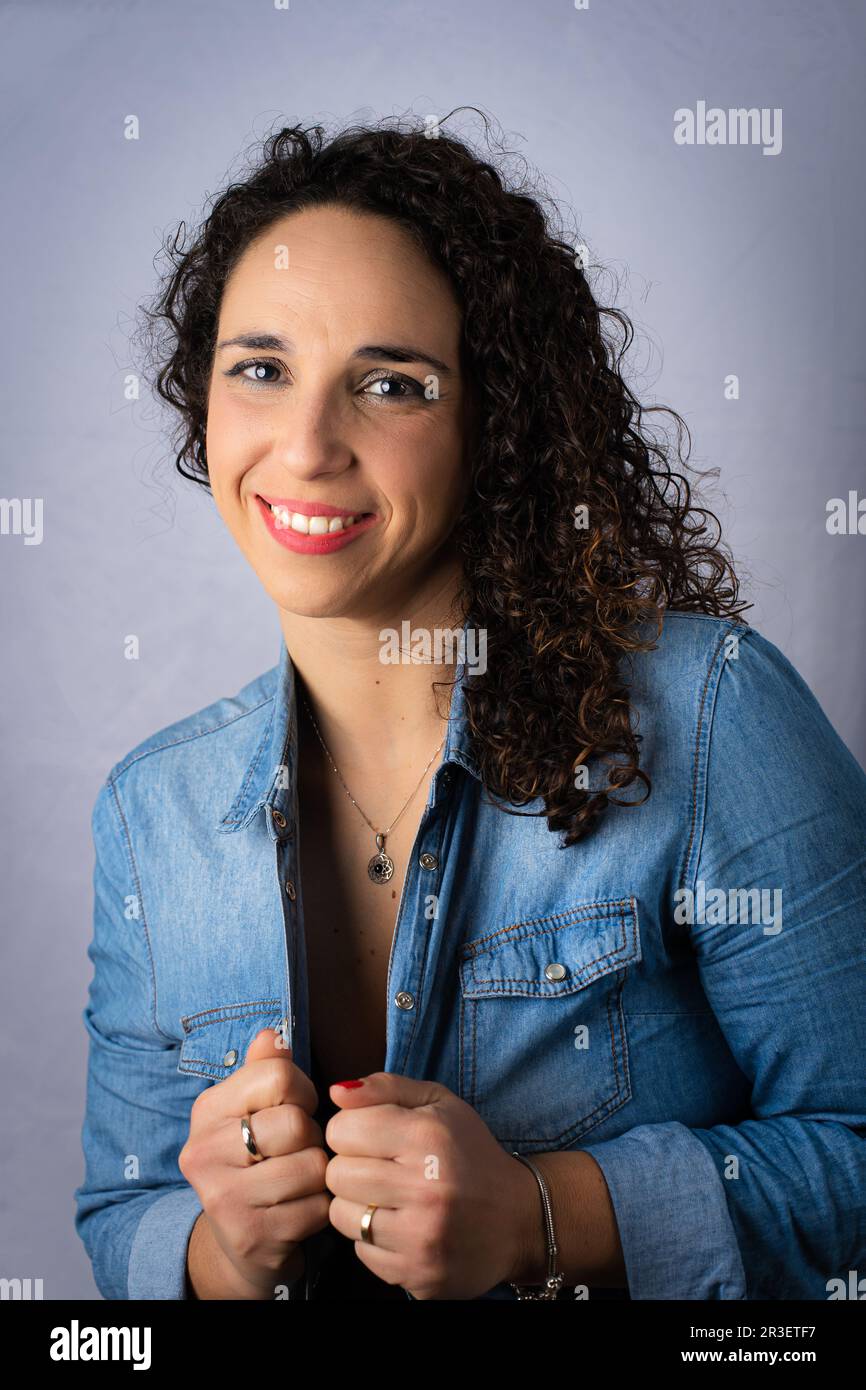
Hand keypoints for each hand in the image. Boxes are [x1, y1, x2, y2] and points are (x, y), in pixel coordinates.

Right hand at [179, 1027, 330, 1297]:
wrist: (239, 1240)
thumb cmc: (257, 1161)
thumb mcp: (254, 1110)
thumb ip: (264, 1069)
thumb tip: (274, 1034)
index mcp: (207, 1110)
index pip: (278, 1074)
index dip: (303, 1090)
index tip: (297, 1108)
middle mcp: (203, 1152)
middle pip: (296, 1123)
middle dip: (311, 1137)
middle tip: (298, 1151)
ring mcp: (223, 1198)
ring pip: (310, 1166)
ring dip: (319, 1174)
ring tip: (301, 1180)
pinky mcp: (249, 1236)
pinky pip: (316, 1208)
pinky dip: (320, 1208)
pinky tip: (300, 1209)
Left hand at [323, 1073, 537, 1299]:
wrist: (519, 1219)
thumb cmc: (470, 1154)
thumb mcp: (439, 1104)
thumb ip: (385, 1088)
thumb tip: (336, 1094)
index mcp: (427, 1138)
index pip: (342, 1130)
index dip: (352, 1129)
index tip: (373, 1137)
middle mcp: (424, 1189)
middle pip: (336, 1174)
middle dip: (352, 1167)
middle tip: (381, 1168)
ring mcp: (421, 1238)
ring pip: (340, 1216)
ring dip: (358, 1205)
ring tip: (389, 1197)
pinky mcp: (418, 1274)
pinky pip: (361, 1252)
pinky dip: (373, 1239)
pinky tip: (401, 1226)